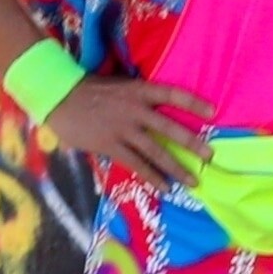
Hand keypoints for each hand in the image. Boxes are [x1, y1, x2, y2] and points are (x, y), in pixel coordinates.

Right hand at [45, 76, 214, 186]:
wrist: (59, 97)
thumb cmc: (89, 90)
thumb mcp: (118, 86)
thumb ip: (137, 98)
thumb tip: (156, 111)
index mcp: (138, 90)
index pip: (172, 94)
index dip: (194, 103)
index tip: (213, 112)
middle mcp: (135, 109)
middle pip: (170, 128)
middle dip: (193, 143)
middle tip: (210, 156)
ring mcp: (123, 128)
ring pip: (156, 151)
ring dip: (177, 167)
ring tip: (193, 181)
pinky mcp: (111, 145)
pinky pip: (137, 164)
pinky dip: (153, 177)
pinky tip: (166, 187)